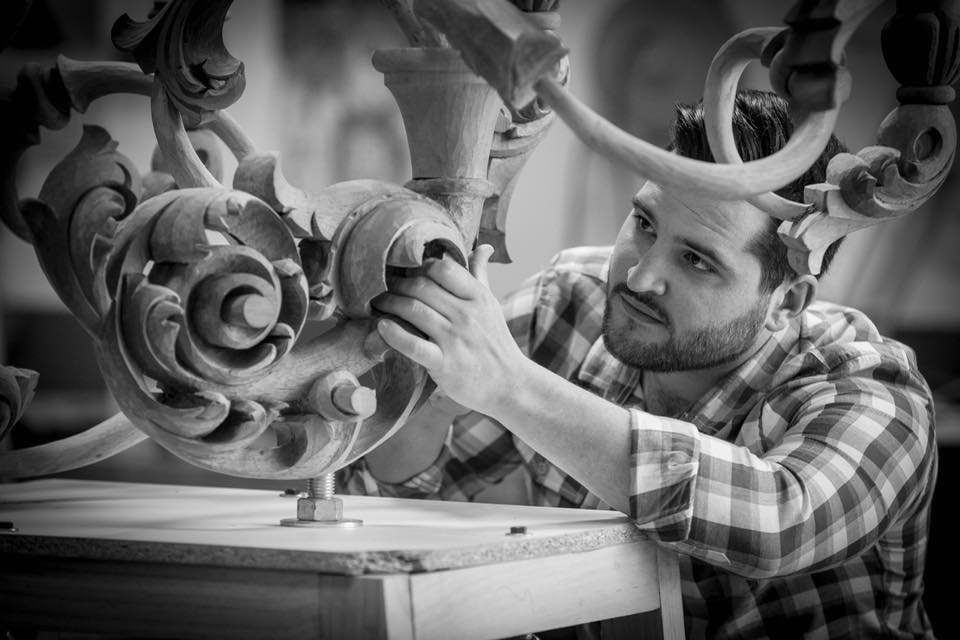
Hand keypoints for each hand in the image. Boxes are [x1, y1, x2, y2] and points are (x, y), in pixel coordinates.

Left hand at [372, 245, 525, 414]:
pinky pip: (413, 345)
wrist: (509, 384)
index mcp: (478, 296)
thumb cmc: (495, 343)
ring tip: (376, 303)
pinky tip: (381, 326)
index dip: (418, 266)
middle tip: (380, 286)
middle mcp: (467, 314)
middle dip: (396, 284)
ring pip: (413, 310)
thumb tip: (484, 247)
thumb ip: (481, 276)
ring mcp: (455, 339)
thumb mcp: (491, 306)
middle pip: (422, 287)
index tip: (405, 271)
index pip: (443, 268)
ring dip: (389, 304)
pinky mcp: (444, 363)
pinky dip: (394, 334)